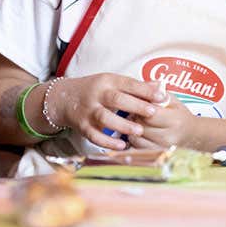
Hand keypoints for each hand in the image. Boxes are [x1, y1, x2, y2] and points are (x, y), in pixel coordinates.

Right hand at [47, 74, 164, 150]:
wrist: (64, 98)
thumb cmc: (95, 90)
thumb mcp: (112, 82)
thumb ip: (135, 86)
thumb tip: (160, 86)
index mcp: (107, 81)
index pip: (128, 83)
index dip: (145, 90)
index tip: (161, 96)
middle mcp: (96, 94)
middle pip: (116, 99)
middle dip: (135, 106)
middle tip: (153, 113)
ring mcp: (88, 111)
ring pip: (105, 118)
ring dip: (123, 125)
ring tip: (139, 131)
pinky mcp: (82, 126)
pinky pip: (94, 136)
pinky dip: (108, 142)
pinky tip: (122, 145)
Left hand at [129, 94, 195, 149]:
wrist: (191, 134)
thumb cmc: (180, 114)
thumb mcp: (172, 99)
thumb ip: (158, 92)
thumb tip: (143, 85)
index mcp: (175, 120)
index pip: (150, 114)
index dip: (140, 107)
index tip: (138, 101)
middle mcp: (168, 137)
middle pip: (141, 126)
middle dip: (134, 117)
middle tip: (133, 110)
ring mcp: (162, 148)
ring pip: (137, 138)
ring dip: (132, 129)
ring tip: (135, 120)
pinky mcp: (155, 154)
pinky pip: (137, 147)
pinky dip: (133, 139)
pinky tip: (136, 131)